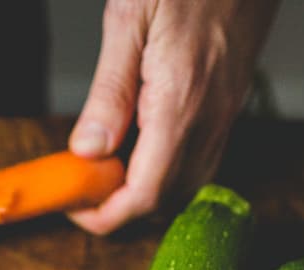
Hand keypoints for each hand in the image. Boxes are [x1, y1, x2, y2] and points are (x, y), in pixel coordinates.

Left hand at [68, 0, 279, 233]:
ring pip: (184, 186)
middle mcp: (209, 121)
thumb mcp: (130, 16)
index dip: (104, 215)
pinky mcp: (229, 106)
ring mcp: (224, 116)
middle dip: (119, 208)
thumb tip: (88, 149)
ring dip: (142, 191)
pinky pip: (198, 160)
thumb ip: (110, 91)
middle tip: (82, 186)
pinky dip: (164, 170)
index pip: (143, 195)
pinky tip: (138, 144)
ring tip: (106, 166)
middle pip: (164, 201)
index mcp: (180, 104)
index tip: (74, 205)